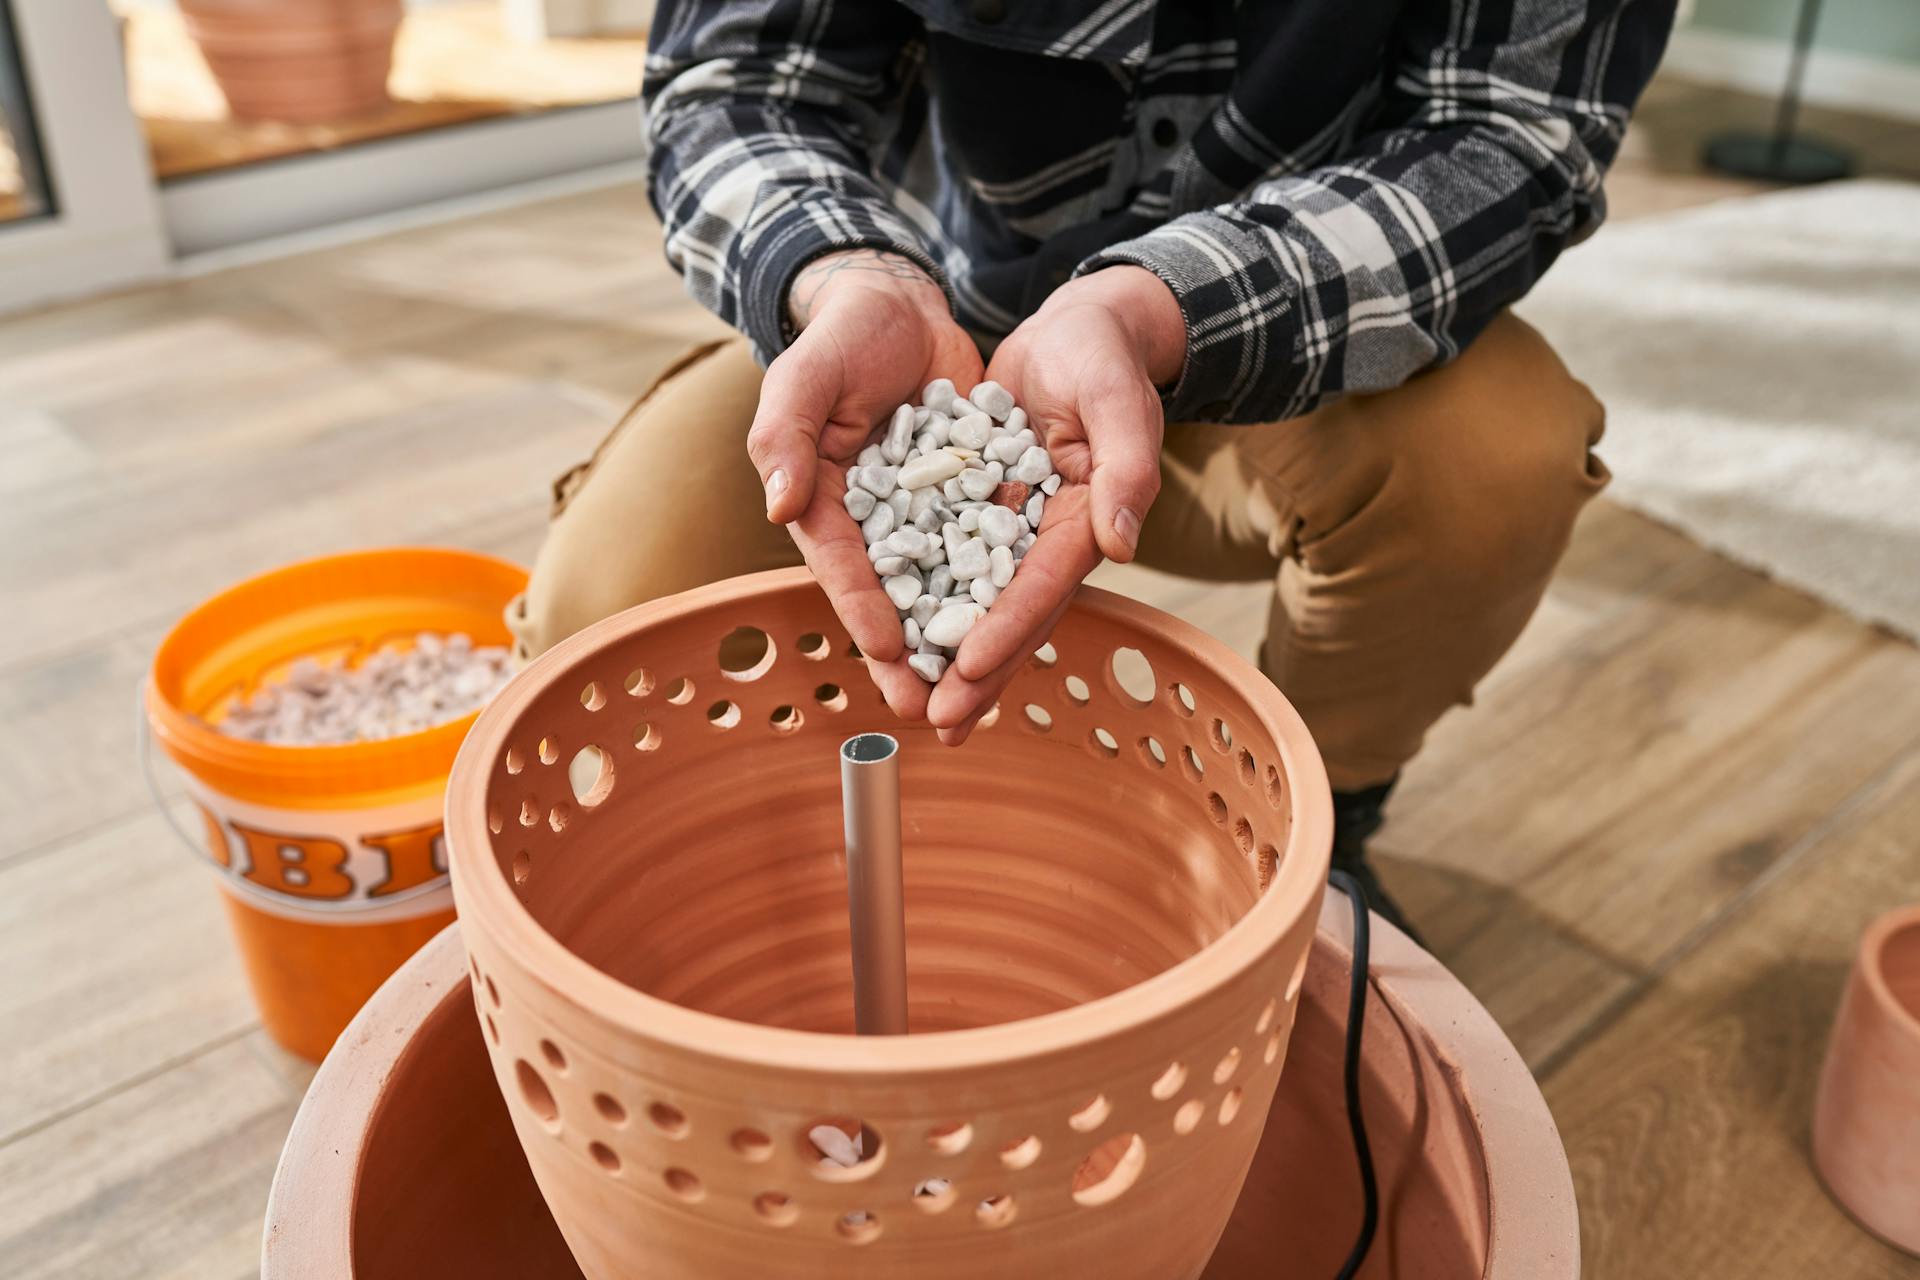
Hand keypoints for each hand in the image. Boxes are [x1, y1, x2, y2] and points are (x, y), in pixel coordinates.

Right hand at [746, 250, 982, 717]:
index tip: (890, 654)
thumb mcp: (805, 377)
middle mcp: (875, 521)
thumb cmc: (841, 338)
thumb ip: (786, 436)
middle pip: (894, 598)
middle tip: (932, 715)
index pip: (844, 566)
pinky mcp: (967, 499)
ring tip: (979, 697)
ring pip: (944, 589)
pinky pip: (985, 552)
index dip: (865, 612)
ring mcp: (924, 514)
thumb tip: (780, 506)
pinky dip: (998, 593)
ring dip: (958, 642)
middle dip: (911, 659)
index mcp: (825, 501)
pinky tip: (1023, 632)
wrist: (899, 304)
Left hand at [926, 266, 1184, 742]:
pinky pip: (955, 566)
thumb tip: (1121, 545)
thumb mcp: (1118, 401)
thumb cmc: (1103, 357)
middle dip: (977, 672)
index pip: (1044, 587)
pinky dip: (932, 602)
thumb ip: (1126, 470)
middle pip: (1011, 615)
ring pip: (981, 604)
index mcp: (1089, 520)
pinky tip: (899, 638)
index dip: (1008, 630)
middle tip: (938, 724)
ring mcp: (1017, 529)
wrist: (1078, 330)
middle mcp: (1052, 538)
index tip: (970, 670)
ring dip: (951, 656)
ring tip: (917, 706)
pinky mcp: (986, 512)